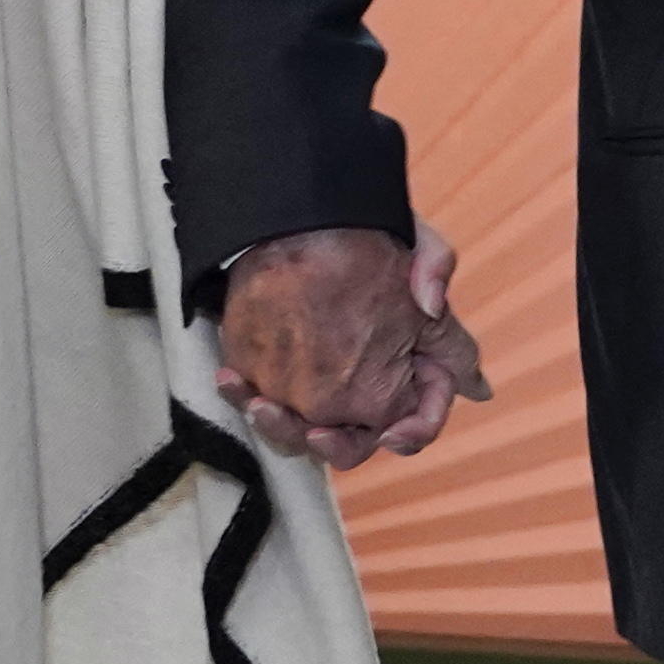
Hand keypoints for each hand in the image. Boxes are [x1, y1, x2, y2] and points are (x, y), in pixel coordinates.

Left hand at [211, 221, 491, 471]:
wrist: (302, 217)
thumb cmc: (369, 233)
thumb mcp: (414, 237)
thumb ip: (434, 264)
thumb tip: (431, 303)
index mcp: (412, 366)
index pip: (423, 415)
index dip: (415, 431)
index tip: (393, 433)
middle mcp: (366, 388)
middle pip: (358, 442)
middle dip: (338, 446)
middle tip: (317, 433)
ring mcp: (318, 387)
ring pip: (303, 432)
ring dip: (282, 429)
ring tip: (260, 405)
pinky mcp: (276, 376)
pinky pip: (259, 399)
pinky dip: (243, 396)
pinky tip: (229, 379)